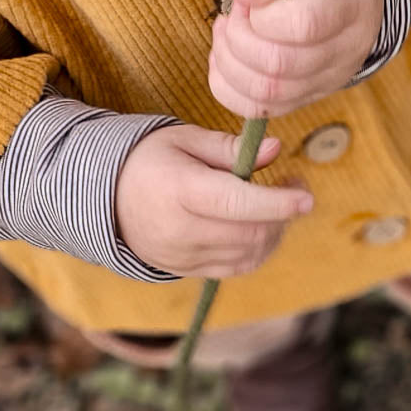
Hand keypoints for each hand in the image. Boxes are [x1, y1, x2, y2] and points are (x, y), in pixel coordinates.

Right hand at [114, 124, 312, 277]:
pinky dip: (257, 250)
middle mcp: (180, 229)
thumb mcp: (186, 139)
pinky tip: (260, 226)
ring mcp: (182, 256)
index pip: (237, 203)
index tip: (305, 196)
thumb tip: (275, 149)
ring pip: (247, 255)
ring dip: (274, 233)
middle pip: (249, 234)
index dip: (277, 203)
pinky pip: (235, 268)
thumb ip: (230, 148)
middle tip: (296, 189)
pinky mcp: (186, 271)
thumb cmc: (150, 159)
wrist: (105, 197)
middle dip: (283, 216)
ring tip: (277, 206)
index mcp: (179, 189)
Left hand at [208, 0, 383, 119]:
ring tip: (227, 29)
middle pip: (280, 65)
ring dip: (229, 60)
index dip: (263, 14)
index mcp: (350, 5)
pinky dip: (228, 86)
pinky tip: (226, 55)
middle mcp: (345, 51)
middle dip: (239, 36)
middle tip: (235, 10)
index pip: (303, 24)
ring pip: (266, 93)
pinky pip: (259, 110)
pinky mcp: (307, 97)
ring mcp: (328, 81)